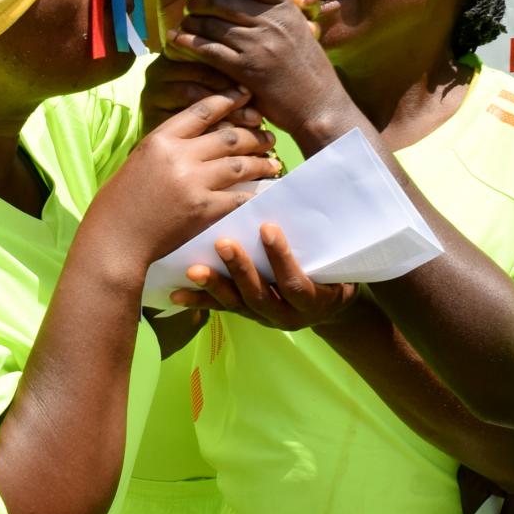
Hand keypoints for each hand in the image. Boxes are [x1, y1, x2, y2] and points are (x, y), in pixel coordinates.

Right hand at [90, 91, 280, 270]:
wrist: (115, 240)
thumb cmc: (119, 203)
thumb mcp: (138, 161)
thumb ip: (167, 146)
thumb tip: (198, 136)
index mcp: (160, 140)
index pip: (203, 110)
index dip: (229, 100)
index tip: (246, 96)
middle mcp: (179, 156)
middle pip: (229, 136)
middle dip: (254, 134)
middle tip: (268, 135)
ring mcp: (194, 183)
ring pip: (240, 164)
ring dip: (262, 162)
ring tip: (273, 161)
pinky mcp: (205, 211)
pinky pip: (241, 197)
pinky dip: (257, 193)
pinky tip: (267, 191)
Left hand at [165, 0, 350, 137]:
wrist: (320, 106)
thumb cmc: (309, 71)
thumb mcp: (300, 34)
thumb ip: (277, 16)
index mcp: (286, 9)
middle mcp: (272, 22)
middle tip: (192, 4)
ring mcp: (258, 45)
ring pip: (211, 23)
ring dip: (192, 21)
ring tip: (184, 22)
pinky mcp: (246, 70)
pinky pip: (208, 49)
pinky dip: (188, 42)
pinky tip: (177, 40)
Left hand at [169, 222, 357, 330]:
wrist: (331, 306)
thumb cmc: (334, 272)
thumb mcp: (338, 262)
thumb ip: (319, 241)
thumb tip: (306, 195)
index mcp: (313, 301)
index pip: (295, 283)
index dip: (281, 257)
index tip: (267, 227)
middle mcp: (287, 316)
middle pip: (260, 295)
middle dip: (241, 270)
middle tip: (223, 243)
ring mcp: (264, 318)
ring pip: (237, 304)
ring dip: (214, 285)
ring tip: (194, 270)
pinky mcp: (246, 315)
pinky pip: (220, 309)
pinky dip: (198, 301)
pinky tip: (176, 295)